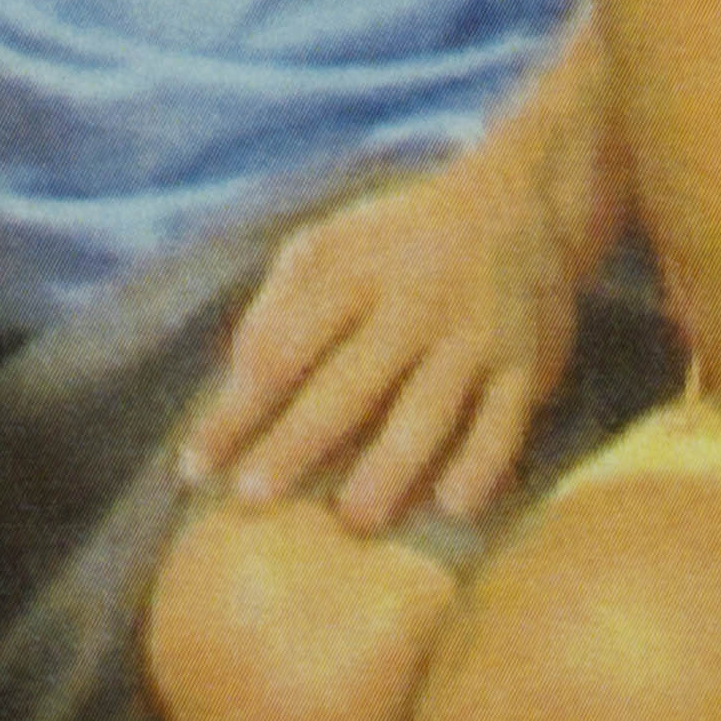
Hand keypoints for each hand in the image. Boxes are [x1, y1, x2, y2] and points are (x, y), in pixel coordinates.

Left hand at [176, 126, 597, 529]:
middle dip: (298, 441)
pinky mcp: (525, 365)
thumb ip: (277, 304)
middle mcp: (414, 304)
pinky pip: (503, 422)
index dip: (236, 409)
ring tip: (354, 518)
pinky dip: (481, 463)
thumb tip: (238, 380)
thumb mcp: (330, 243)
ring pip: (429, 408)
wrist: (523, 201)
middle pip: (348, 384)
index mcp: (355, 273)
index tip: (195, 467)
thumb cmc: (399, 241)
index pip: (283, 349)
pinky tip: (453, 504)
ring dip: (391, 465)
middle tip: (253, 497)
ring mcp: (472, 336)